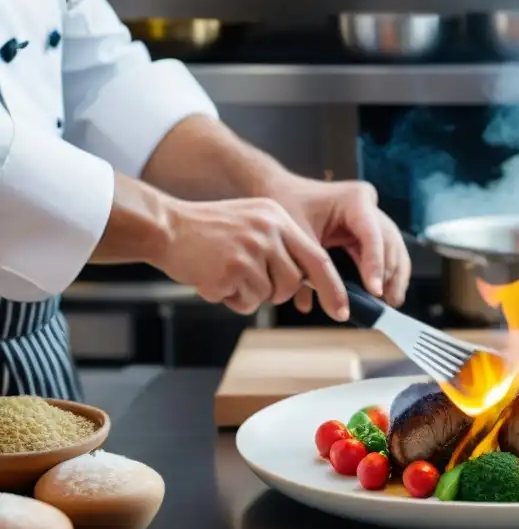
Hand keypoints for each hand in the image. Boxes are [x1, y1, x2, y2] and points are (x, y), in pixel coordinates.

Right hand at [153, 197, 349, 318]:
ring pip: (269, 296)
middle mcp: (269, 231)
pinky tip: (215, 279)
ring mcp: (250, 250)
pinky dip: (231, 300)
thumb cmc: (208, 230)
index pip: (318, 258)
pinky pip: (246, 303)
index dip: (333, 288)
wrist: (165, 225)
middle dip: (276, 292)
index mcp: (278, 218)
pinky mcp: (231, 269)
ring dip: (249, 295)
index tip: (342, 311)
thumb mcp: (253, 222)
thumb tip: (306, 280)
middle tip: (249, 280)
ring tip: (227, 274)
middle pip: (293, 283)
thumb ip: (281, 245)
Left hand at [275, 178, 410, 311]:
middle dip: (390, 274)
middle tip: (387, 302)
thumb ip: (318, 270)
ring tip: (392, 301)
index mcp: (354, 199)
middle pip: (389, 242)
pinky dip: (387, 271)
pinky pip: (385, 250)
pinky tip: (387, 292)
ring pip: (393, 247)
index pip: (372, 234)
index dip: (375, 264)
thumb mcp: (300, 237)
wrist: (280, 190)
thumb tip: (335, 308)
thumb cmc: (287, 206)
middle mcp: (369, 204)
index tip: (375, 291)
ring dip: (394, 275)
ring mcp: (372, 214)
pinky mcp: (369, 227)